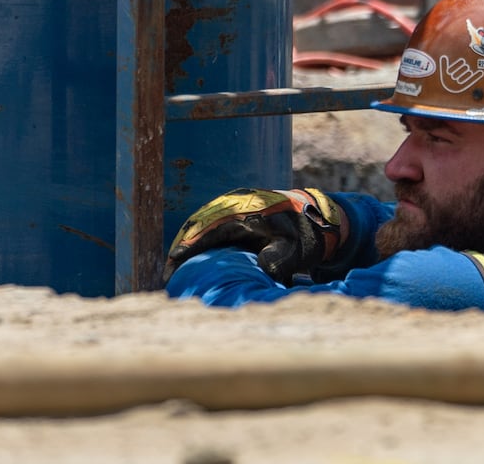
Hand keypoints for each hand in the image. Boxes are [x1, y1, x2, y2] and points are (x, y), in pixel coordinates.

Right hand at [161, 188, 345, 284]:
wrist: (317, 218)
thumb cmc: (306, 235)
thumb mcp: (299, 248)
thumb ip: (282, 257)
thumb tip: (264, 265)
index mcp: (249, 211)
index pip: (213, 226)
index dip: (192, 243)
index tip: (175, 259)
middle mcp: (236, 207)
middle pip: (200, 225)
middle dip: (181, 248)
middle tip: (166, 275)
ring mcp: (234, 211)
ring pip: (201, 227)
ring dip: (186, 246)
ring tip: (171, 272)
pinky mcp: (234, 220)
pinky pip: (209, 230)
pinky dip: (197, 244)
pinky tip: (187, 263)